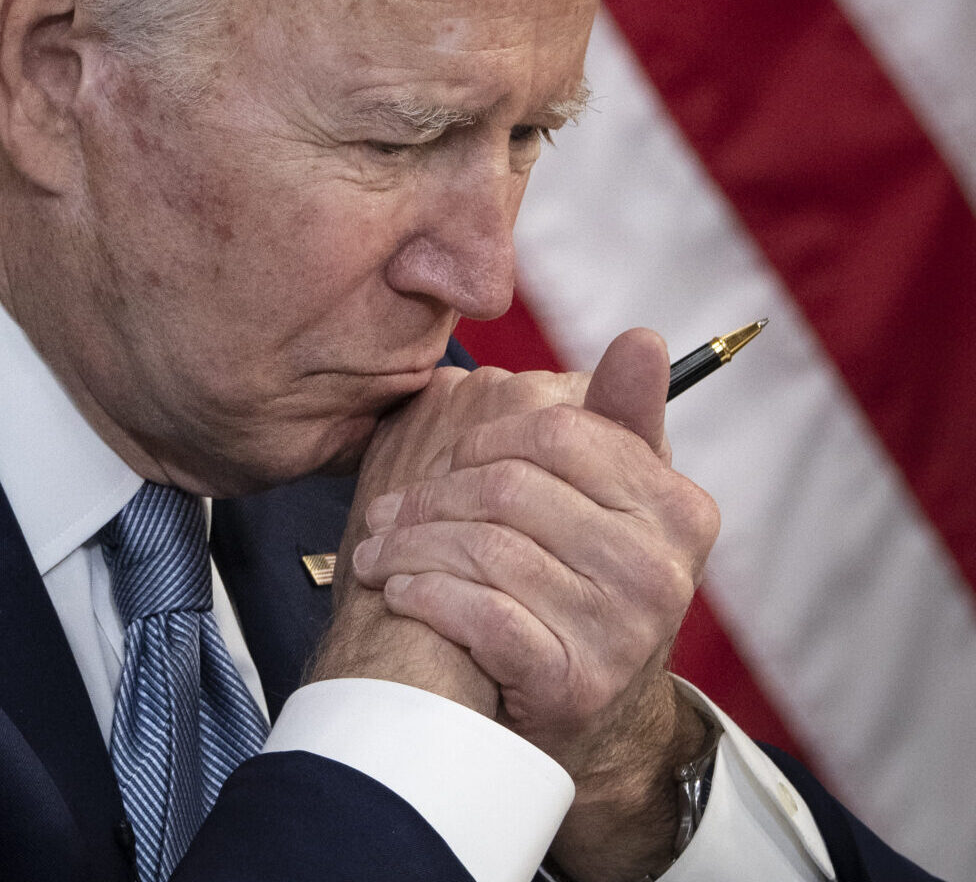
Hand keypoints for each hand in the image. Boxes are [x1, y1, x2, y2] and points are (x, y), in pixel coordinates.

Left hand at [351, 329, 721, 879]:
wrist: (573, 717)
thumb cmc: (572, 586)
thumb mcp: (606, 504)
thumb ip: (616, 421)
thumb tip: (641, 340)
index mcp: (678, 508)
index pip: (557, 432)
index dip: (481, 438)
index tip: (447, 455)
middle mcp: (661, 569)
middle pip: (509, 488)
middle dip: (432, 496)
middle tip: (387, 511)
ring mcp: (623, 630)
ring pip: (484, 548)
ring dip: (408, 547)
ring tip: (378, 551)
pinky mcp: (576, 682)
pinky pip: (479, 614)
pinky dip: (423, 595)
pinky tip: (400, 591)